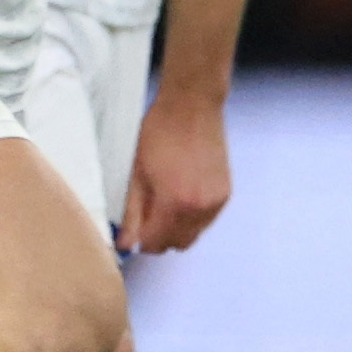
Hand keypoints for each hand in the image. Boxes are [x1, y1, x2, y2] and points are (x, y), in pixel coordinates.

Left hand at [122, 85, 233, 252]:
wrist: (192, 107)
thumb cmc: (159, 135)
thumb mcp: (136, 175)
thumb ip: (132, 213)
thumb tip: (125, 243)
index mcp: (175, 204)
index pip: (157, 244)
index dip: (142, 239)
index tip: (134, 228)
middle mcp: (201, 209)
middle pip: (179, 244)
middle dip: (161, 237)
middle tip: (148, 216)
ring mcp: (217, 202)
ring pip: (195, 234)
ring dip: (178, 228)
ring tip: (166, 200)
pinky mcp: (226, 193)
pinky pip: (207, 220)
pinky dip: (193, 216)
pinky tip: (183, 194)